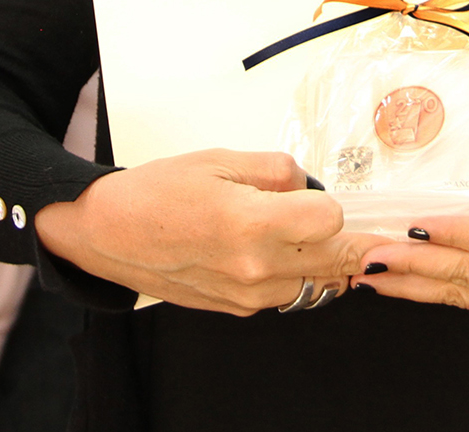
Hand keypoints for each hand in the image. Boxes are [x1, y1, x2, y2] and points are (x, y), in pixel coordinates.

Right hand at [35, 149, 383, 315]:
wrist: (110, 234)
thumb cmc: (158, 191)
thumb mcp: (221, 160)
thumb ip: (276, 170)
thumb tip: (310, 185)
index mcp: (250, 224)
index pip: (332, 221)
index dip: (329, 202)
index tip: (319, 195)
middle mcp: (254, 269)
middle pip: (335, 260)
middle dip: (349, 240)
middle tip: (358, 226)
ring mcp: (247, 296)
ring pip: (316, 282)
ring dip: (319, 258)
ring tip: (297, 229)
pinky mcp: (237, 309)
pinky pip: (286, 293)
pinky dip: (292, 273)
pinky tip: (270, 248)